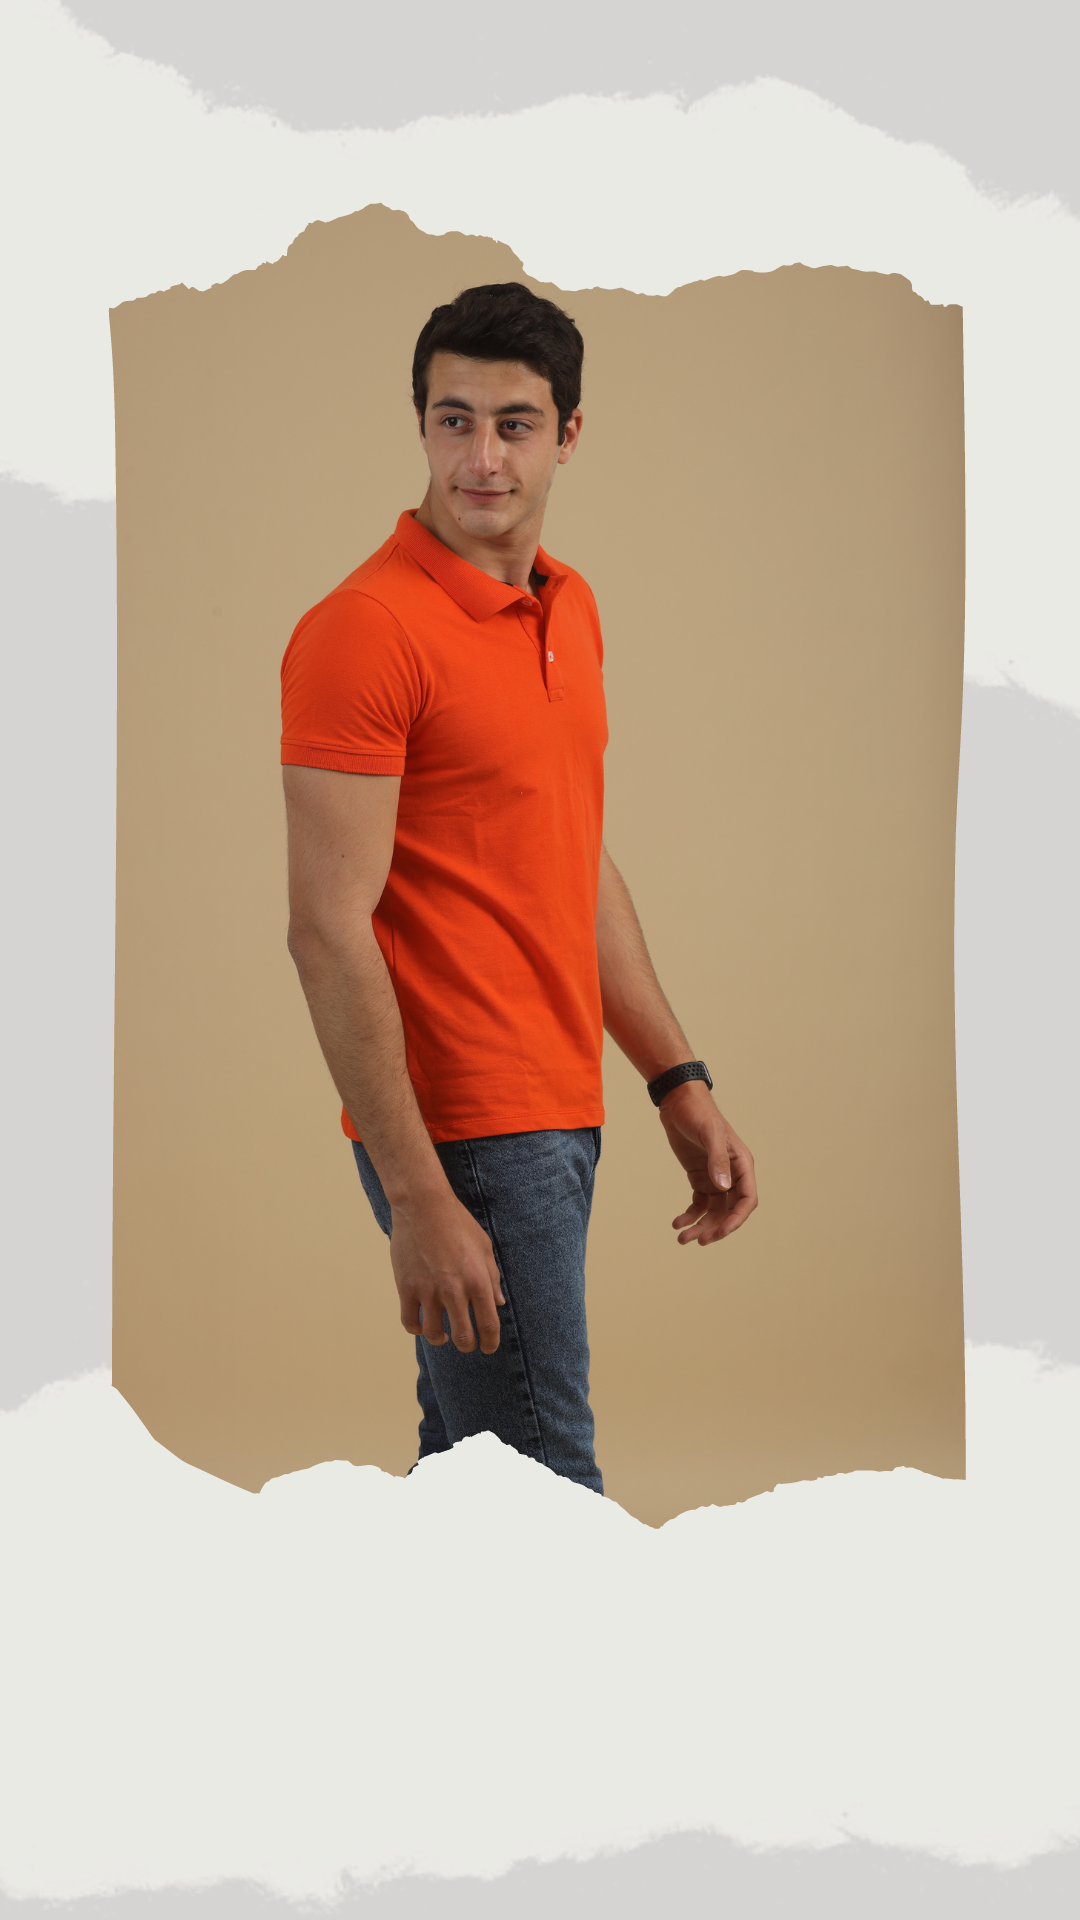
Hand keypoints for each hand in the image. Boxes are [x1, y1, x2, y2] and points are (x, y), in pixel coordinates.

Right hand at [389, 1184, 505, 1352]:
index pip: (489, 1325)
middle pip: (463, 1337)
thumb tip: (498, 1303)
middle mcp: (454, 1291)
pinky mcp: (406, 1288)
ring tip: (443, 1336)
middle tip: (467, 1344)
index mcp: (478, 1281)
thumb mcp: (484, 1247)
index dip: (490, 1342)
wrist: (424, 1207)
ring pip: (434, 1334)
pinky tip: (422, 1325)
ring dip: (441, 1339)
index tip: (488, 1347)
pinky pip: (410, 1322)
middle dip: (468, 1346)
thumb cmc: (458, 1224)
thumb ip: (492, 1278)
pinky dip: (416, 1329)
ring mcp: (428, 1291)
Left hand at [658, 1083, 757, 1245]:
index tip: (721, 1233)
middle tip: (699, 1241)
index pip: (747, 1199)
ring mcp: (716, 1177)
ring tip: (682, 1239)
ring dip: (701, 1226)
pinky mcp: (700, 1177)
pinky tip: (677, 1223)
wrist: (678, 1101)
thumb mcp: (709, 1133)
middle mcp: (732, 1174)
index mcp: (742, 1164)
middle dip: (716, 1228)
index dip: (737, 1219)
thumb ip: (717, 1159)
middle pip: (730, 1211)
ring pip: (713, 1211)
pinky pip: (699, 1204)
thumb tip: (724, 1187)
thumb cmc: (698, 1113)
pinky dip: (690, 1215)